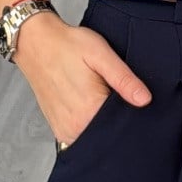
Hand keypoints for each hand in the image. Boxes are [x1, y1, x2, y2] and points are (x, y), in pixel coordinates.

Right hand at [13, 11, 151, 146]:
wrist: (36, 43)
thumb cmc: (68, 45)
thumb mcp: (101, 54)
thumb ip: (124, 79)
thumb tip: (145, 99)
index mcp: (89, 110)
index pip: (124, 125)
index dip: (132, 112)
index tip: (129, 98)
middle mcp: (75, 126)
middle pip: (110, 134)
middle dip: (117, 119)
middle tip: (109, 92)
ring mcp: (65, 131)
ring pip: (96, 137)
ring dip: (102, 123)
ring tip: (97, 97)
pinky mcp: (60, 130)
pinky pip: (83, 136)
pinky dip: (90, 126)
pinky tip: (89, 106)